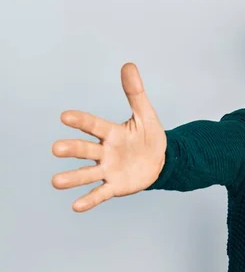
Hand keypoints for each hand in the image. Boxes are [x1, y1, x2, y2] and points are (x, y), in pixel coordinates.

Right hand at [51, 63, 166, 211]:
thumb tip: (129, 65)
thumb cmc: (150, 136)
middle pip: (86, 149)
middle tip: (56, 149)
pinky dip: (89, 199)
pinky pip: (101, 193)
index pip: (94, 125)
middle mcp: (105, 151)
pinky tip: (76, 206)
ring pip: (88, 173)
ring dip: (73, 178)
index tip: (65, 116)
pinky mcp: (115, 185)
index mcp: (111, 132)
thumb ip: (135, 93)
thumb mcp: (146, 115)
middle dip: (72, 149)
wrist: (161, 161)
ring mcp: (108, 169)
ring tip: (56, 182)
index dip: (81, 121)